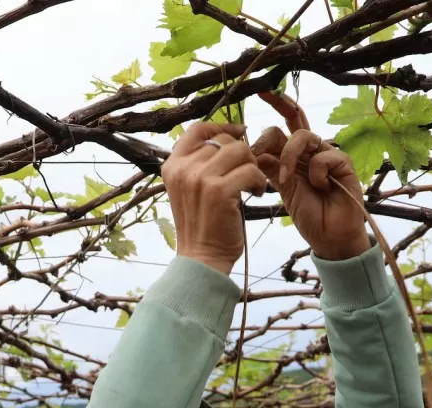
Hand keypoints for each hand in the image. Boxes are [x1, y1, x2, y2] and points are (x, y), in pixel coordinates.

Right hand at [161, 123, 267, 275]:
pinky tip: (257, 194)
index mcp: (172, 166)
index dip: (221, 126)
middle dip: (243, 154)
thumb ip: (199, 164)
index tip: (239, 132)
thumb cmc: (201, 225)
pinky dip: (259, 181)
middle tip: (247, 174)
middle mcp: (183, 169)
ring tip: (252, 185)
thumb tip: (228, 136)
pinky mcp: (219, 191)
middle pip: (224, 140)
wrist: (201, 258)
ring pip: (240, 151)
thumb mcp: (189, 189)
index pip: (197, 129)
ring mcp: (199, 179)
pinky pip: (251, 171)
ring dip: (253, 167)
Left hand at [252, 94, 370, 260]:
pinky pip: (322, 155)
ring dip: (288, 157)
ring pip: (303, 136)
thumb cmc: (308, 212)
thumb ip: (268, 166)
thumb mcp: (281, 187)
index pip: (284, 123)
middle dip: (278, 113)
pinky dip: (315, 172)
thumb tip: (249, 147)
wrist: (329, 235)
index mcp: (294, 154)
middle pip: (294, 120)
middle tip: (262, 121)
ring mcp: (327, 154)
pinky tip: (320, 187)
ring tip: (285, 179)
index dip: (276, 104)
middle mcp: (310, 150)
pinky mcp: (343, 162)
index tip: (261, 90)